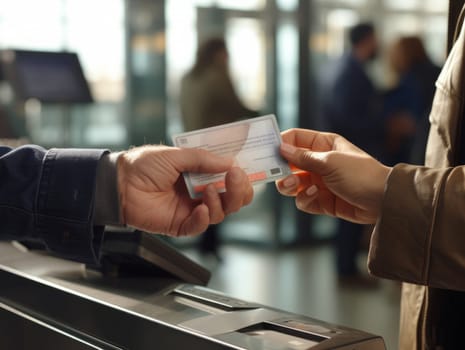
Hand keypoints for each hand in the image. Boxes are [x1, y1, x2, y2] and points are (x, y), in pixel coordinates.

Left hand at [117, 145, 252, 235]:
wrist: (118, 183)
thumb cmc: (143, 165)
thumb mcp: (176, 155)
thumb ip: (203, 159)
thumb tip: (230, 161)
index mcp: (200, 174)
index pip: (228, 179)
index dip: (240, 177)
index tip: (243, 169)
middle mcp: (199, 192)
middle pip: (231, 199)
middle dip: (239, 190)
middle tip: (235, 178)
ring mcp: (191, 209)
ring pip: (221, 212)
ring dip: (221, 201)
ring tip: (208, 190)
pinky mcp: (180, 224)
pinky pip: (200, 226)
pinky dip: (205, 218)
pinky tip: (201, 208)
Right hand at [276, 129, 390, 223]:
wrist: (382, 202)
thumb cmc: (360, 174)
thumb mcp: (329, 162)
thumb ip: (303, 157)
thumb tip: (281, 147)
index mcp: (323, 145)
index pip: (295, 139)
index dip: (280, 143)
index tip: (267, 152)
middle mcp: (319, 162)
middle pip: (289, 163)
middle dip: (282, 170)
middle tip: (279, 175)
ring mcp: (319, 182)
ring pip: (292, 184)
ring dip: (290, 186)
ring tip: (294, 186)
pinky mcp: (321, 201)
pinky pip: (303, 200)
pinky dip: (305, 199)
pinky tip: (316, 196)